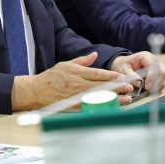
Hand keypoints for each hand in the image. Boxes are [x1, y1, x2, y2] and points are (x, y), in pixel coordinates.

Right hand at [11, 52, 130, 111]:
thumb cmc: (51, 77)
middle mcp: (77, 84)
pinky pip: (90, 107)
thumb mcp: (65, 64)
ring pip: (98, 97)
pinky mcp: (73, 106)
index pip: (97, 74)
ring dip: (113, 99)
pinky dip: (102, 107)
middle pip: (101, 86)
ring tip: (126, 100)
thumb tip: (94, 55)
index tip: (122, 77)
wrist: (36, 91)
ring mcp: (75, 96)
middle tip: (129, 88)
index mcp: (76, 72)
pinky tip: (111, 108)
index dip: (111, 76)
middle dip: (116, 87)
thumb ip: (82, 61)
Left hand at [109, 51, 164, 95]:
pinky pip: (162, 83)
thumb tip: (139, 83)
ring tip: (147, 91)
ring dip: (157, 86)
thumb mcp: (123, 69)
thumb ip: (130, 75)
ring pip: (163, 78)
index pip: (153, 65)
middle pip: (162, 72)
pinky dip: (157, 88)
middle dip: (156, 83)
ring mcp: (158, 68)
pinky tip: (149, 91)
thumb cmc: (124, 65)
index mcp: (146, 56)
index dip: (152, 76)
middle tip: (148, 91)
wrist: (125, 65)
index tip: (147, 87)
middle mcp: (155, 61)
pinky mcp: (159, 76)